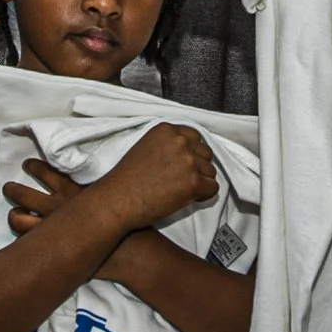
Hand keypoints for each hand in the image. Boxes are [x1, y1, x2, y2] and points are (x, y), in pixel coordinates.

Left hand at [4, 160, 165, 286]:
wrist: (132, 251)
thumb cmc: (128, 222)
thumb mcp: (113, 195)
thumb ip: (98, 189)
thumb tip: (96, 183)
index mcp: (72, 189)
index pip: (44, 172)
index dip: (33, 167)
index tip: (28, 165)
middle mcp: (56, 206)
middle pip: (23, 194)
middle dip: (12, 190)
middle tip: (8, 187)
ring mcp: (51, 228)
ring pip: (17, 220)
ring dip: (12, 216)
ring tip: (13, 215)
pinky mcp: (52, 249)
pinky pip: (26, 243)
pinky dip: (22, 241)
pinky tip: (25, 242)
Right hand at [92, 123, 218, 229]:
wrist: (118, 200)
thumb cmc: (127, 179)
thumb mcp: (146, 147)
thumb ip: (168, 144)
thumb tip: (189, 152)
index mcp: (167, 130)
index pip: (195, 137)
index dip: (191, 153)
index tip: (183, 165)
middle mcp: (179, 141)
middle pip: (205, 153)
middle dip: (198, 167)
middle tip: (182, 180)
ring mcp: (187, 161)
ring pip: (210, 171)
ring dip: (200, 181)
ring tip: (182, 190)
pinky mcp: (193, 182)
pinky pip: (213, 188)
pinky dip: (204, 196)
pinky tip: (188, 198)